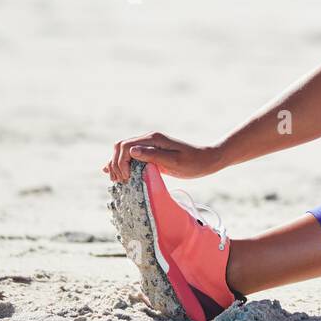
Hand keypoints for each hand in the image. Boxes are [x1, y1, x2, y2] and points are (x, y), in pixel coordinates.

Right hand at [104, 131, 218, 181]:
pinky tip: (114, 172)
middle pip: (120, 147)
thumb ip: (154, 156)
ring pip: (123, 151)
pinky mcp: (151, 152)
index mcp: (153, 139)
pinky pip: (131, 155)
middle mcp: (149, 139)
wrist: (206, 160)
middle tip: (120, 181)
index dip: (120, 163)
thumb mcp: (175, 162)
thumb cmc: (193, 163)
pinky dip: (121, 163)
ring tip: (117, 180)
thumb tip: (133, 151)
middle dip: (116, 164)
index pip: (126, 147)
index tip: (126, 178)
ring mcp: (149, 145)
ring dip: (117, 164)